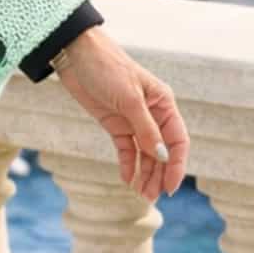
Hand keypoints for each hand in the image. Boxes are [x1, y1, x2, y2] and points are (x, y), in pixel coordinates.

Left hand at [49, 30, 188, 201]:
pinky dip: (128, 164)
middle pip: (161, 151)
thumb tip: (161, 156)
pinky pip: (126, 149)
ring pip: (145, 153)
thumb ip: (146, 129)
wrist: (76, 54)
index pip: (178, 140)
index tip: (170, 187)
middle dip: (158, 175)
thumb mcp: (129, 99)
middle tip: (151, 198)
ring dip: (144, 174)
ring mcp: (133, 120)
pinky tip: (127, 180)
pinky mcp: (115, 123)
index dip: (176, 165)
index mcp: (163, 104)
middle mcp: (152, 114)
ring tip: (141, 195)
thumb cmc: (107, 68)